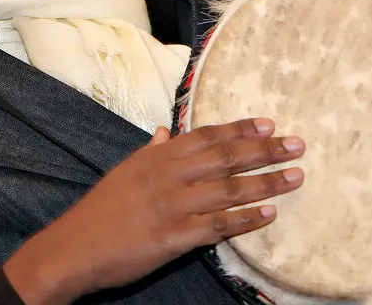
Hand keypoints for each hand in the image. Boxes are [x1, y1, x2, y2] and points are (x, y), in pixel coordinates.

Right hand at [3, 119, 305, 304]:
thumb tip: (166, 133)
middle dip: (264, 151)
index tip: (269, 124)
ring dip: (265, 183)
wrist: (74, 248)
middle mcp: (166, 176)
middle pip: (224, 158)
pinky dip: (245, 219)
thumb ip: (151, 152)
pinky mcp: (173, 238)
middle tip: (297, 145)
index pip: (205, 137)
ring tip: (295, 176)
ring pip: (227, 190)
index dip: (239, 130)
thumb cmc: (101, 210)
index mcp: (155, 157)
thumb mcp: (124, 171)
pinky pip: (217, 226)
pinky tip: (268, 215)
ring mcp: (171, 206)